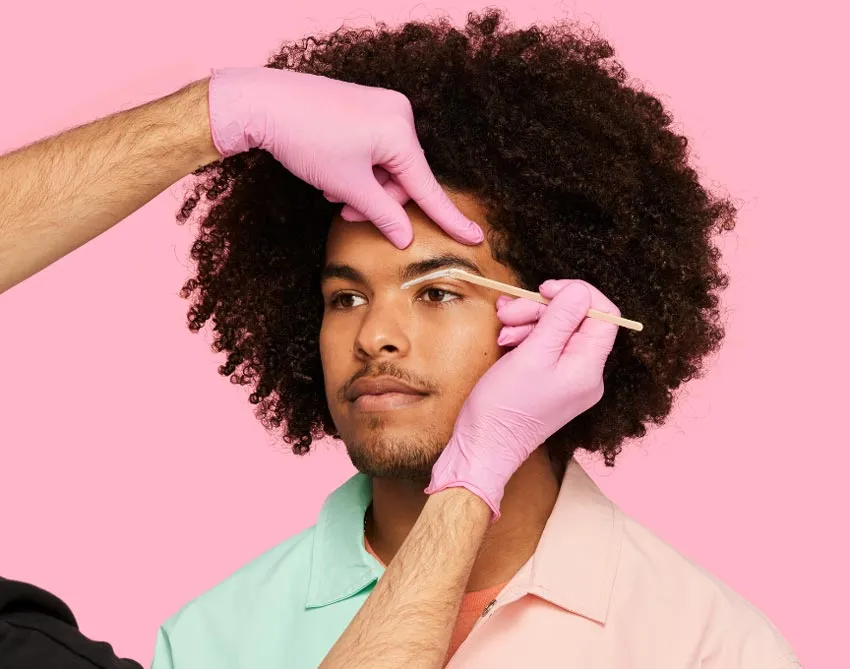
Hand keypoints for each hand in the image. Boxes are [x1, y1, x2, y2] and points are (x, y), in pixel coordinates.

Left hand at [207, 67, 482, 248]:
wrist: (265, 102)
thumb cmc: (308, 140)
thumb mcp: (348, 187)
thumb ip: (383, 214)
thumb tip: (406, 236)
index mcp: (400, 132)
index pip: (428, 188)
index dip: (450, 219)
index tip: (476, 237)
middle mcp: (398, 114)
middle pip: (403, 178)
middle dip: (378, 201)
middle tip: (345, 213)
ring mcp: (382, 107)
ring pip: (386, 166)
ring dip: (364, 187)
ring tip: (332, 194)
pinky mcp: (365, 107)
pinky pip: (374, 148)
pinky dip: (359, 168)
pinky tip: (332, 175)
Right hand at [425, 280, 619, 519]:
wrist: (484, 446)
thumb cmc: (505, 406)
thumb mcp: (532, 354)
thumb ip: (559, 319)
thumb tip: (580, 292)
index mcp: (589, 368)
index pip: (604, 315)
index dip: (577, 295)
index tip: (544, 289)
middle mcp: (586, 374)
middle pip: (576, 321)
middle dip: (541, 310)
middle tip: (509, 312)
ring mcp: (570, 379)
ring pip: (557, 332)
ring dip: (528, 322)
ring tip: (503, 330)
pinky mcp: (552, 382)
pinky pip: (546, 347)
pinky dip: (526, 337)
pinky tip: (506, 340)